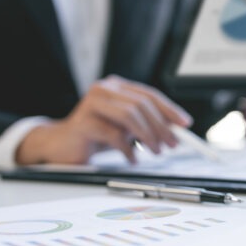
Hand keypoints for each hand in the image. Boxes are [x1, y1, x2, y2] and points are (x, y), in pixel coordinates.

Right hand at [16, 75, 192, 164]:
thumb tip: (176, 129)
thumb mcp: (126, 126)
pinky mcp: (83, 122)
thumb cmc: (96, 134)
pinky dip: (128, 148)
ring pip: (130, 116)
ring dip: (148, 136)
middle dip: (162, 126)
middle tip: (172, 144)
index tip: (184, 124)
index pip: (149, 95)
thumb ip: (147, 122)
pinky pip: (114, 134)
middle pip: (141, 105)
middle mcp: (104, 89)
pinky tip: (133, 158)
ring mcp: (92, 104)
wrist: (61, 145)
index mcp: (117, 86)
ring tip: (156, 151)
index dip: (170, 110)